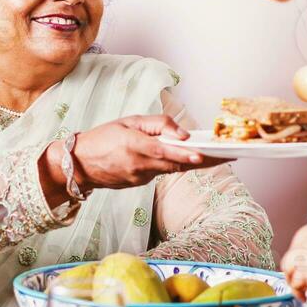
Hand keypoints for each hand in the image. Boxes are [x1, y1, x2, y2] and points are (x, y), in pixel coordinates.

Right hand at [51, 115, 226, 195]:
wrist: (78, 164)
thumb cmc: (103, 137)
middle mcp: (139, 166)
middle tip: (227, 155)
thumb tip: (182, 134)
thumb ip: (157, 124)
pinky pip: (160, 173)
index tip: (202, 155)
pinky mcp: (139, 184)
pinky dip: (173, 165)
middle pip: (176, 164)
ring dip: (191, 162)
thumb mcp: (128, 121)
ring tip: (216, 154)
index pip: (164, 152)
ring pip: (171, 169)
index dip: (184, 155)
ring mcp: (139, 178)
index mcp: (134, 147)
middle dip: (202, 160)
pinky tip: (187, 158)